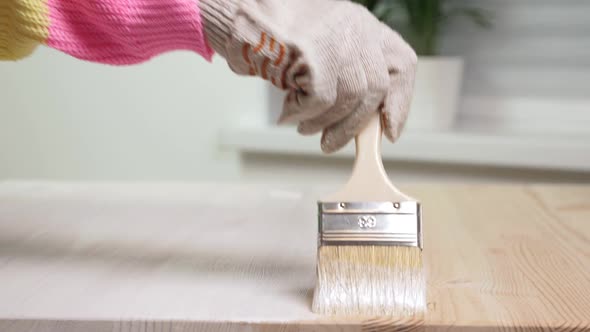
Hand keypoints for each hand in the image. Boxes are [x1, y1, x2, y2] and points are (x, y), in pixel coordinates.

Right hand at [200, 0, 416, 152]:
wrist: (232, 6)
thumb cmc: (270, 28)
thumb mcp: (320, 39)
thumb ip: (343, 67)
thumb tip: (357, 116)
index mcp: (360, 23)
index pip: (401, 62)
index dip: (400, 101)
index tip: (388, 130)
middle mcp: (353, 27)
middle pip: (376, 86)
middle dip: (356, 125)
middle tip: (332, 142)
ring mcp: (334, 37)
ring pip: (351, 97)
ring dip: (327, 124)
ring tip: (305, 128)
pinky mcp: (312, 52)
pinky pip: (321, 99)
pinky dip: (304, 114)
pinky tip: (288, 113)